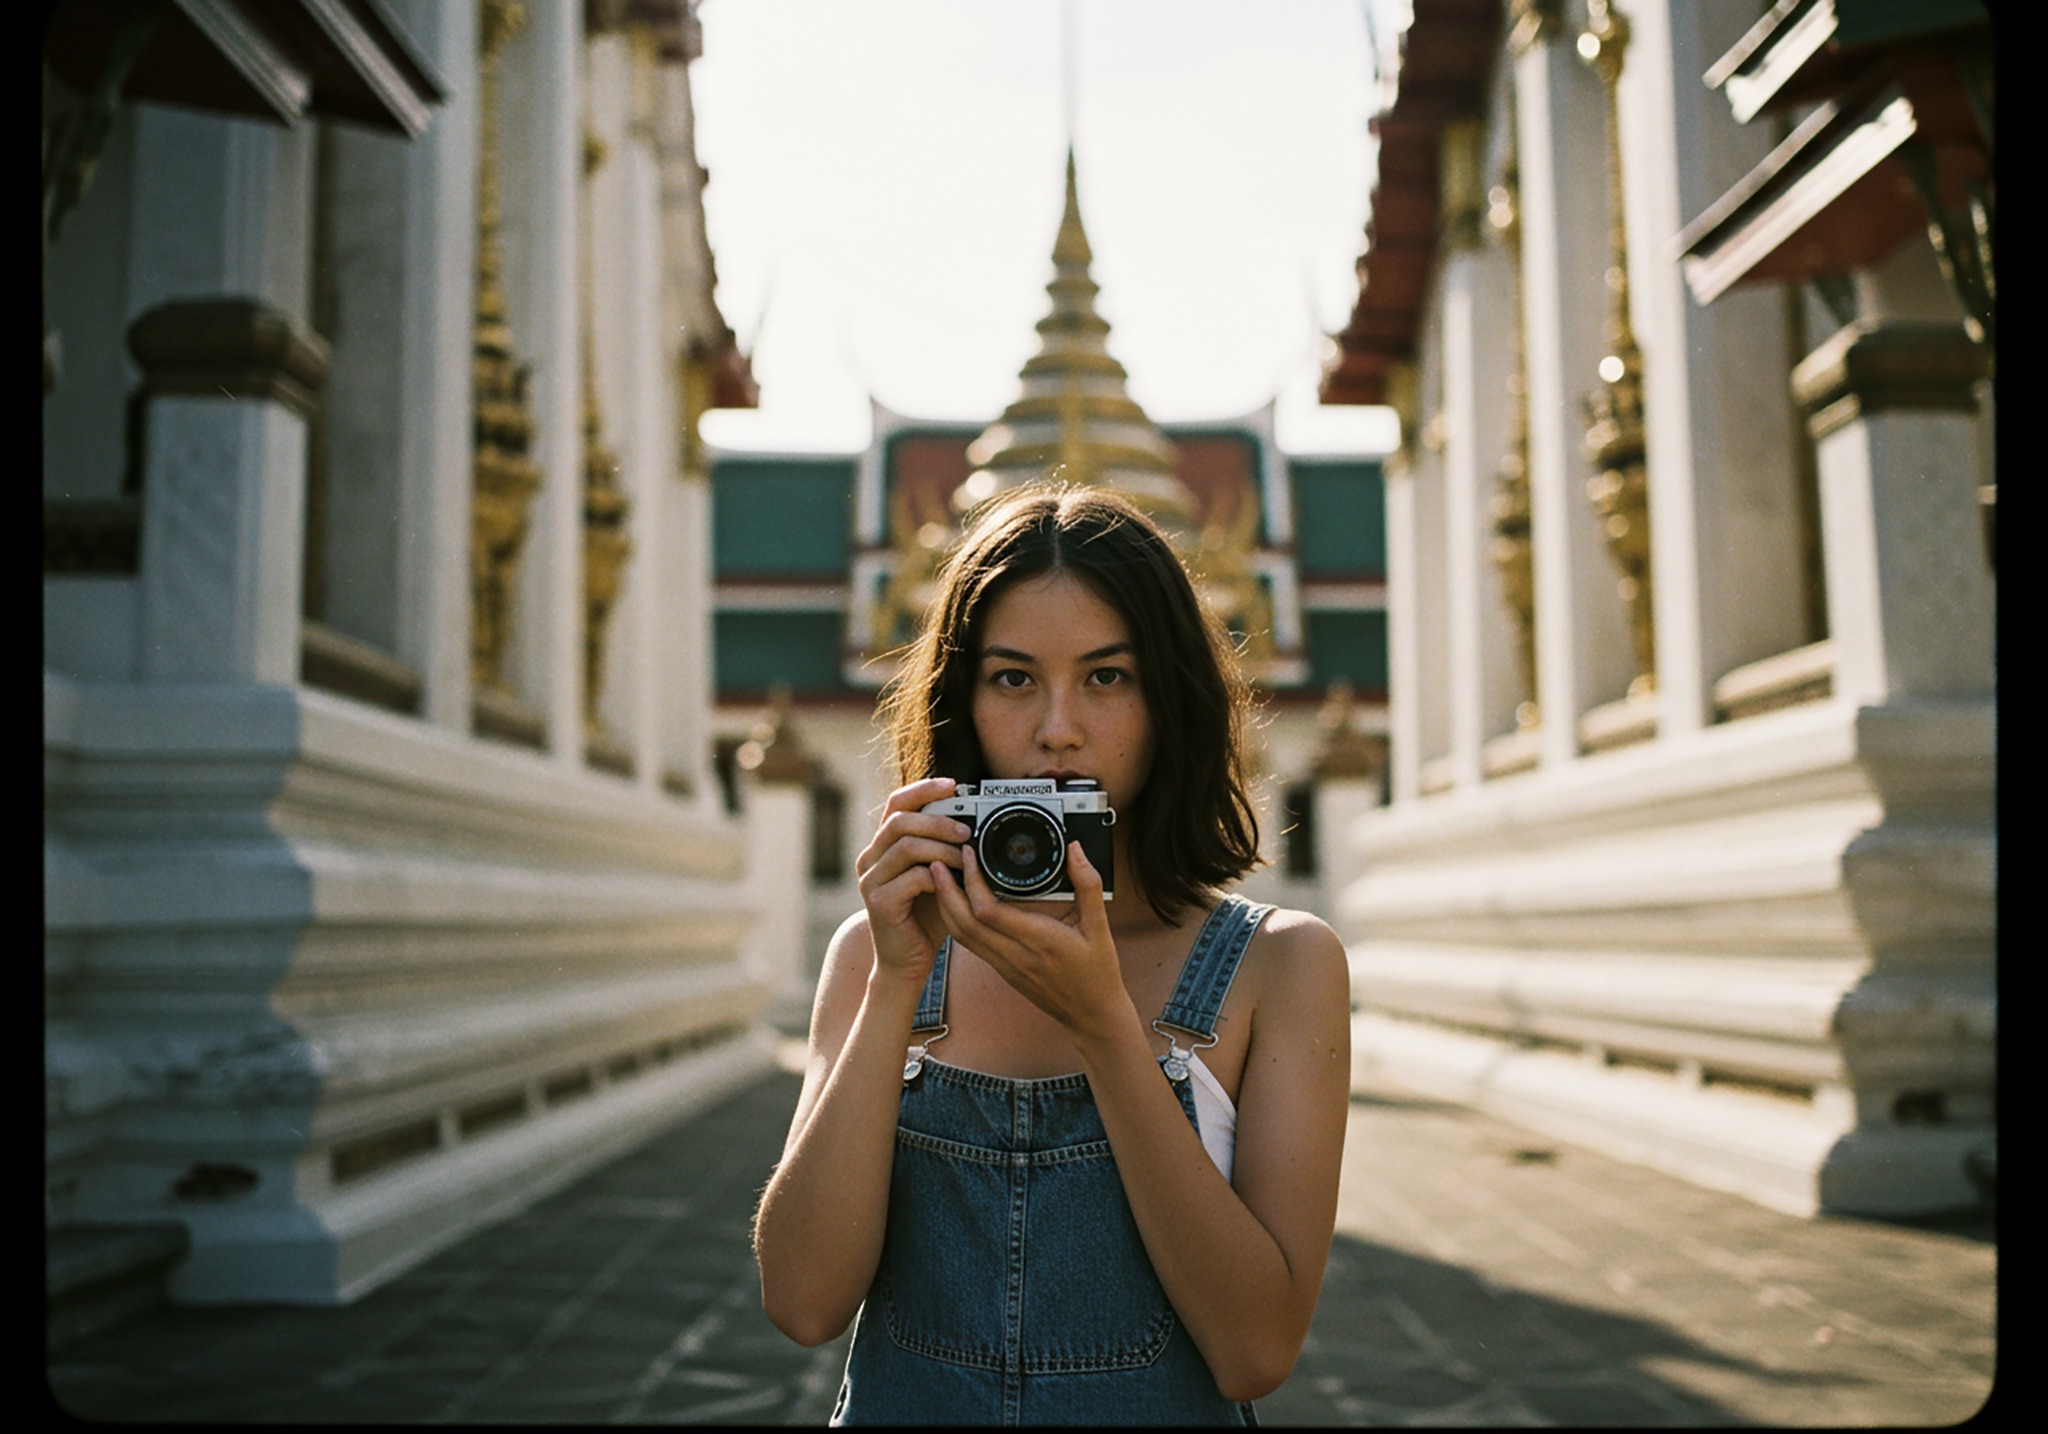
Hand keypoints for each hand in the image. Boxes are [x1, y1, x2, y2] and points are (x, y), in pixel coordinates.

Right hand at [854, 778, 970, 984]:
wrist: (907, 961)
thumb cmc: (926, 917)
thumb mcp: (938, 876)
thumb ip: (944, 849)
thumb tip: (975, 821)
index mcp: (883, 845)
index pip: (896, 803)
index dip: (923, 789)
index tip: (954, 784)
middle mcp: (871, 858)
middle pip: (900, 820)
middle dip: (938, 820)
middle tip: (967, 830)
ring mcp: (871, 879)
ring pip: (906, 846)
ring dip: (942, 848)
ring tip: (966, 857)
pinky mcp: (879, 902)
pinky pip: (912, 877)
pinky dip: (938, 876)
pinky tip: (953, 883)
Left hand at [930, 839, 1132, 1043]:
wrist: (1091, 1016)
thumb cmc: (1098, 973)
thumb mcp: (1100, 927)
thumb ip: (1088, 885)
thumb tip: (1075, 850)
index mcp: (1039, 940)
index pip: (989, 911)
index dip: (972, 881)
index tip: (969, 854)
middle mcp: (1015, 955)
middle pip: (964, 923)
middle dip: (946, 890)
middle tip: (938, 860)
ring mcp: (1005, 965)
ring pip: (961, 935)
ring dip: (946, 905)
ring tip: (940, 877)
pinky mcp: (1002, 970)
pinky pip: (970, 944)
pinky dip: (957, 920)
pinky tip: (957, 902)